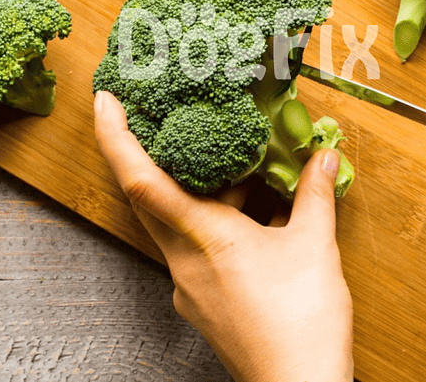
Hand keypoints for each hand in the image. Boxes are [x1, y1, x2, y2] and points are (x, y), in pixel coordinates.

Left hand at [94, 91, 353, 381]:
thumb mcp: (314, 246)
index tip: (103, 102)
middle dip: (143, 154)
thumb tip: (322, 159)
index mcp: (203, 238)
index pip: (142, 181)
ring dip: (191, 188)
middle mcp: (183, 261)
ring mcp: (188, 285)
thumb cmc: (303, 323)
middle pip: (147, 198)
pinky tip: (245, 211)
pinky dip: (209, 219)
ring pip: (174, 222)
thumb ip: (315, 196)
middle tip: (147, 115)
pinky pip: (193, 246)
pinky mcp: (202, 301)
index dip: (116, 137)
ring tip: (220, 159)